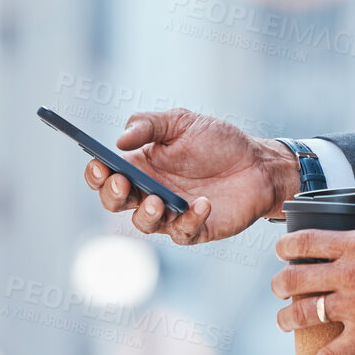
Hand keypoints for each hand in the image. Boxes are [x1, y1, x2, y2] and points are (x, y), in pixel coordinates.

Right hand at [84, 108, 300, 244]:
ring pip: (144, 224)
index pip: (107, 174)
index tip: (98, 164)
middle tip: (123, 182)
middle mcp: (150, 191)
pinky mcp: (196, 229)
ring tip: (157, 200)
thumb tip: (119, 139)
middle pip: (117, 202)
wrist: (258, 162)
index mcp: (141, 165)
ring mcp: (171, 213)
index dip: (96, 172)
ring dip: (146, 214)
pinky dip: (189, 220)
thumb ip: (148, 125)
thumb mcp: (182, 122)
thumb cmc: (218, 141)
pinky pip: (183, 232)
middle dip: (113, 195)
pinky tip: (202, 204)